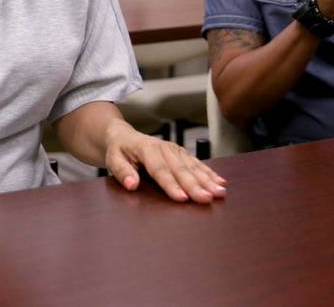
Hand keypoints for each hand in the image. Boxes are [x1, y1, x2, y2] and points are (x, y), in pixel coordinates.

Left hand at [104, 122, 226, 202]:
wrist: (124, 136)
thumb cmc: (118, 150)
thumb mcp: (112, 159)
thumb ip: (122, 171)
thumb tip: (131, 184)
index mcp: (146, 149)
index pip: (160, 170)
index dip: (171, 185)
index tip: (182, 198)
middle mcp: (164, 148)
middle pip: (181, 169)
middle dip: (195, 185)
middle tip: (207, 198)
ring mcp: (175, 150)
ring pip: (193, 166)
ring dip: (207, 179)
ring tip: (219, 192)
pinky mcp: (182, 153)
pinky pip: (197, 163)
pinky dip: (210, 173)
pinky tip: (221, 182)